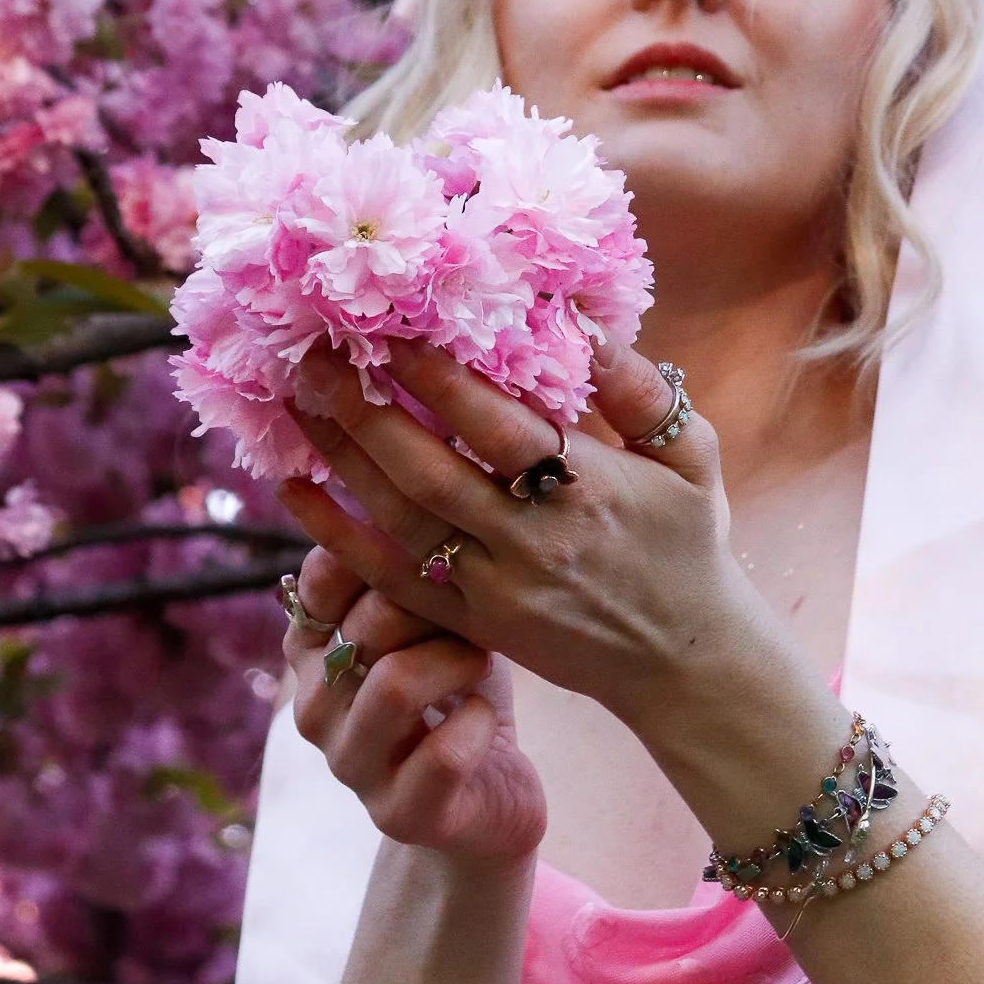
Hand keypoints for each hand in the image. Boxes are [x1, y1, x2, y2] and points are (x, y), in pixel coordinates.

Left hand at [278, 334, 755, 751]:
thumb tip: (583, 322)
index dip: (438, 381)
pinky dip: (336, 536)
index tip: (388, 331)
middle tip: (315, 356)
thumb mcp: (692, 457)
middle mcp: (534, 541)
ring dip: (341, 460)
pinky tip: (292, 490)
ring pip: (401, 521)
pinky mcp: (470, 625)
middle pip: (431, 473)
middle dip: (365, 412)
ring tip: (297, 402)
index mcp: (590, 490)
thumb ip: (641, 390)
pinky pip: (390, 579)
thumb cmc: (686, 542)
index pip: (500, 428)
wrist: (683, 662)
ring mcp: (495, 589)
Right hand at [282, 545, 546, 862]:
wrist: (488, 797)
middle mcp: (312, 707)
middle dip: (437, 606)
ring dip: (456, 661)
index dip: (385, 552)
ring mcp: (350, 766)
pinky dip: (479, 723)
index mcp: (310, 648)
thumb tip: (419, 469)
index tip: (437, 553)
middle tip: (476, 609)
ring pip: (395, 684)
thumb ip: (407, 561)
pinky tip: (485, 718)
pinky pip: (443, 753)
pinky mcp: (399, 814)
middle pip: (366, 623)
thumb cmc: (458, 686)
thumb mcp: (433, 615)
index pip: (322, 575)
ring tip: (479, 659)